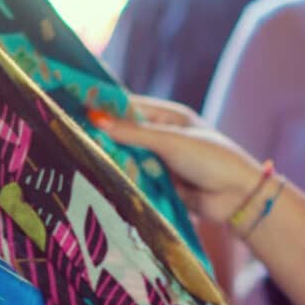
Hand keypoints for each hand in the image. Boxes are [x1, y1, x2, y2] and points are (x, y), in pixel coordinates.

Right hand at [88, 96, 261, 222]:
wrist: (237, 198)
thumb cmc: (211, 159)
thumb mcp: (170, 141)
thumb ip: (133, 133)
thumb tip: (94, 118)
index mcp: (169, 117)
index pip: (129, 106)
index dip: (103, 106)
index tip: (72, 106)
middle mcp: (163, 137)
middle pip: (125, 134)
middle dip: (102, 136)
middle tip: (67, 136)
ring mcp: (161, 162)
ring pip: (127, 158)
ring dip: (110, 160)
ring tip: (75, 158)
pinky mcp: (160, 185)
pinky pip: (134, 180)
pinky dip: (121, 180)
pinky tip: (98, 181)